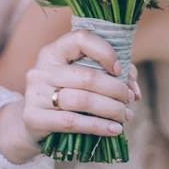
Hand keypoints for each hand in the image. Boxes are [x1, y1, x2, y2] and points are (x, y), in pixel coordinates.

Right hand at [0, 30, 137, 163]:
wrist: (33, 123)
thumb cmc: (67, 94)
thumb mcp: (84, 78)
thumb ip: (114, 76)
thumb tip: (135, 92)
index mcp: (54, 51)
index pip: (81, 39)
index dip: (105, 52)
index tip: (119, 70)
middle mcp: (41, 69)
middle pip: (87, 76)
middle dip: (116, 89)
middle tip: (128, 100)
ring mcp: (35, 93)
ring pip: (82, 100)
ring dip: (111, 109)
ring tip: (125, 115)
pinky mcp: (33, 118)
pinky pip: (72, 122)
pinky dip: (98, 126)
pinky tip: (114, 129)